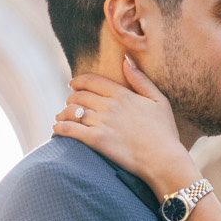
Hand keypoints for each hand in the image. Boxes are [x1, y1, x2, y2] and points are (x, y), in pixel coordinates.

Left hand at [52, 58, 200, 195]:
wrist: (164, 160)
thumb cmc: (164, 132)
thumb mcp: (159, 100)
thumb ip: (140, 79)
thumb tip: (126, 59)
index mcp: (122, 94)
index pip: (91, 81)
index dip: (78, 81)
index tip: (73, 85)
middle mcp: (110, 106)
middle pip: (79, 96)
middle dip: (71, 98)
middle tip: (69, 104)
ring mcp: (102, 123)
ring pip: (72, 112)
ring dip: (63, 113)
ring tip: (61, 117)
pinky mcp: (97, 140)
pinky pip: (70, 129)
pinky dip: (60, 127)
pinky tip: (57, 128)